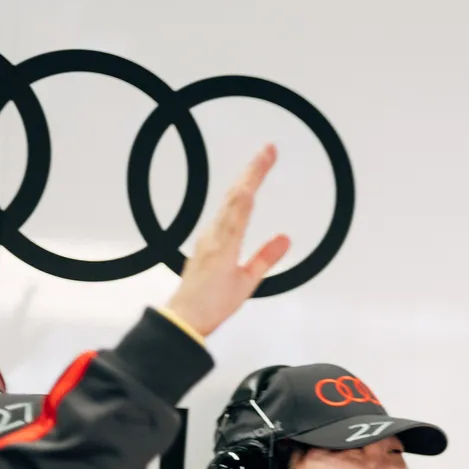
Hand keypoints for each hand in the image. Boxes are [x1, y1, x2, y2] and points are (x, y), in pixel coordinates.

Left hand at [161, 145, 291, 336]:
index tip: (269, 153)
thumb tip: (284, 238)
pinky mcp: (206, 243)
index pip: (244, 198)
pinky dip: (234, 199)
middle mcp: (214, 233)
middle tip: (267, 150)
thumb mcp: (247, 282)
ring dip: (243, 181)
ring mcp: (208, 236)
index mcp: (226, 240)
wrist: (184, 318)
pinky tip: (240, 197)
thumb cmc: (212, 304)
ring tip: (257, 166)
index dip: (256, 173)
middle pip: (234, 194)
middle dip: (252, 170)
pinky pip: (222, 214)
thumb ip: (266, 258)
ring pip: (227, 201)